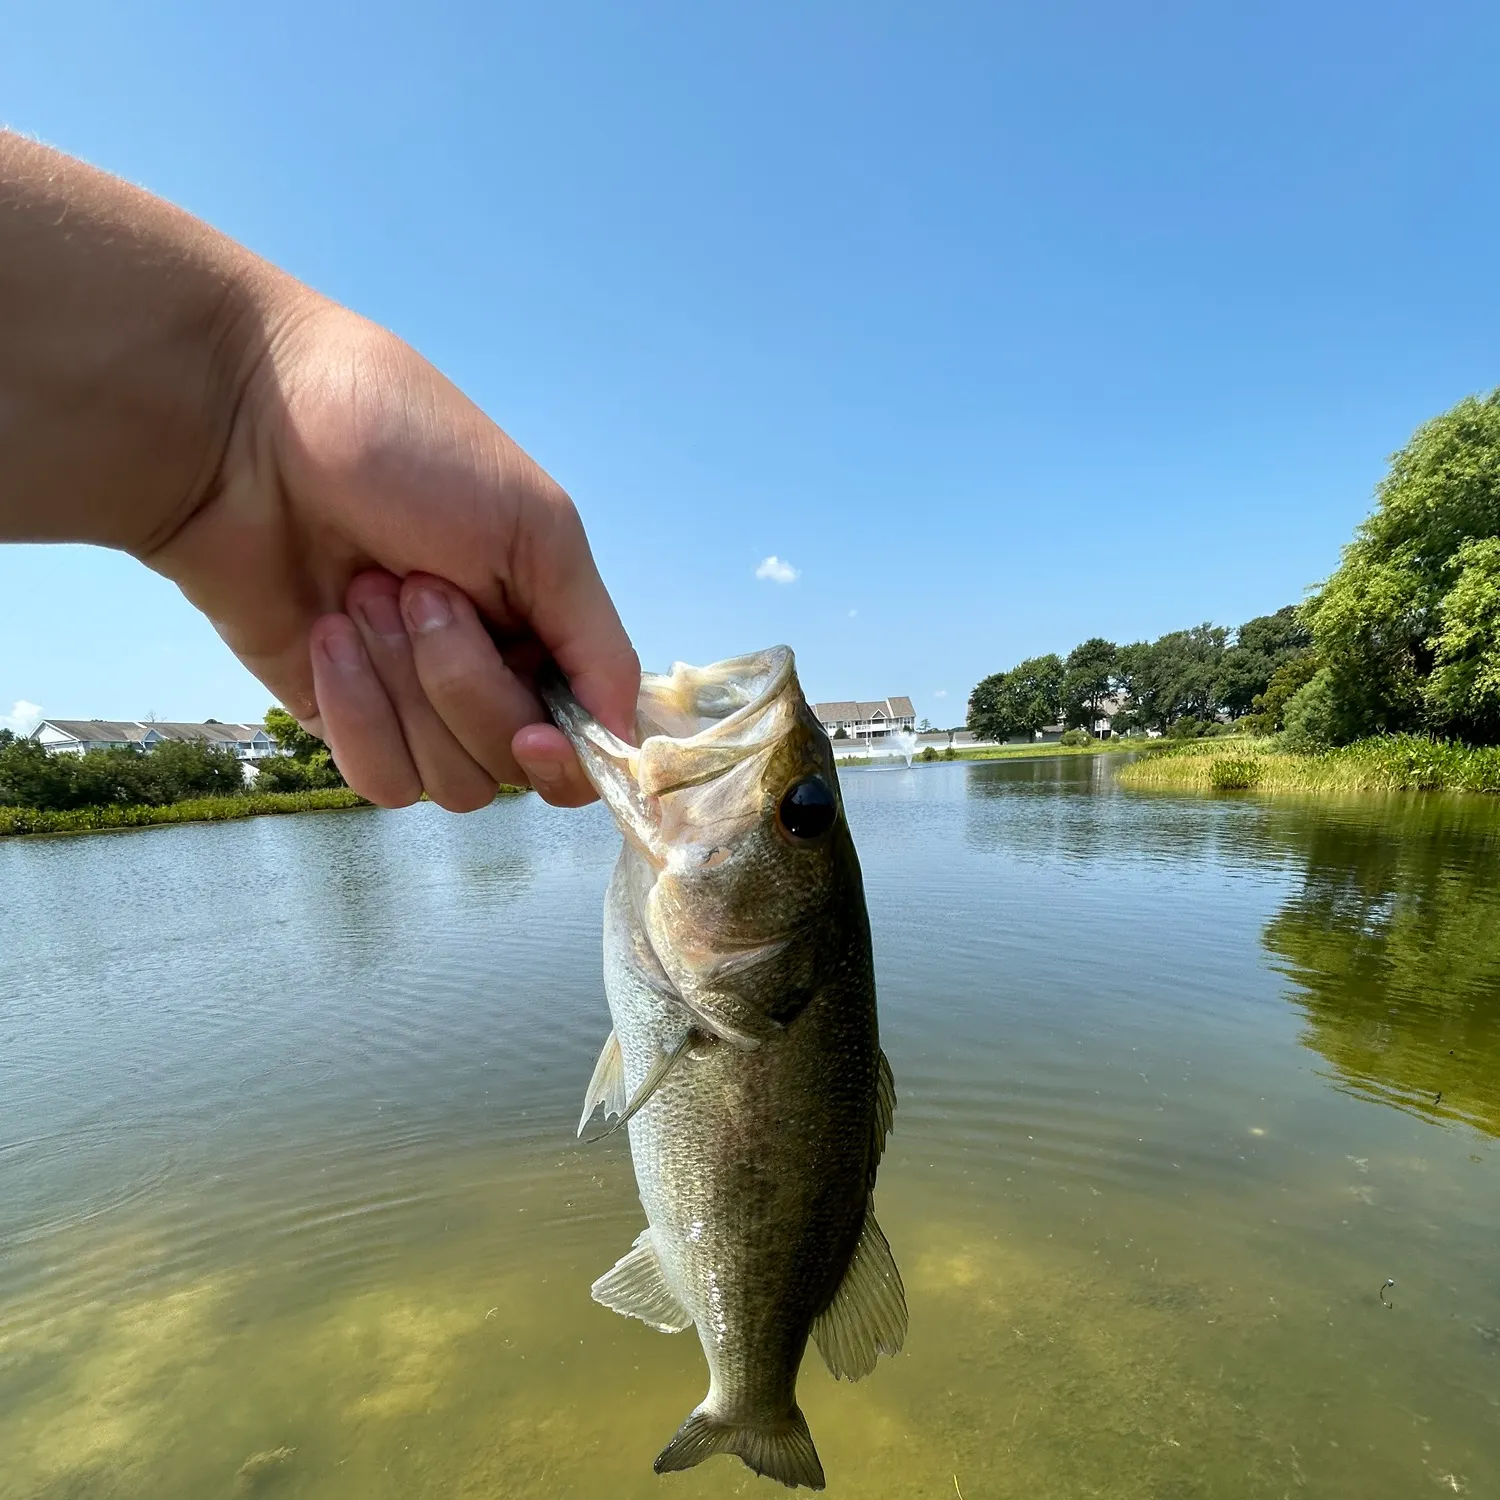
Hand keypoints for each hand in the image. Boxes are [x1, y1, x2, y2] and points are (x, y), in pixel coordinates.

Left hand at [144, 301, 638, 809]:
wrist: (247, 429)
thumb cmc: (406, 447)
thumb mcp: (538, 527)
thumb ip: (597, 642)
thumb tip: (629, 739)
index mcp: (547, 624)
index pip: (589, 739)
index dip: (571, 756)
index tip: (538, 732)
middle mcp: (490, 673)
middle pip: (513, 764)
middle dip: (464, 682)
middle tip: (418, 585)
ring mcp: (413, 703)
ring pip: (450, 781)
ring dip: (407, 689)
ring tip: (363, 592)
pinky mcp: (341, 720)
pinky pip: (380, 778)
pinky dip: (359, 715)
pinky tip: (328, 635)